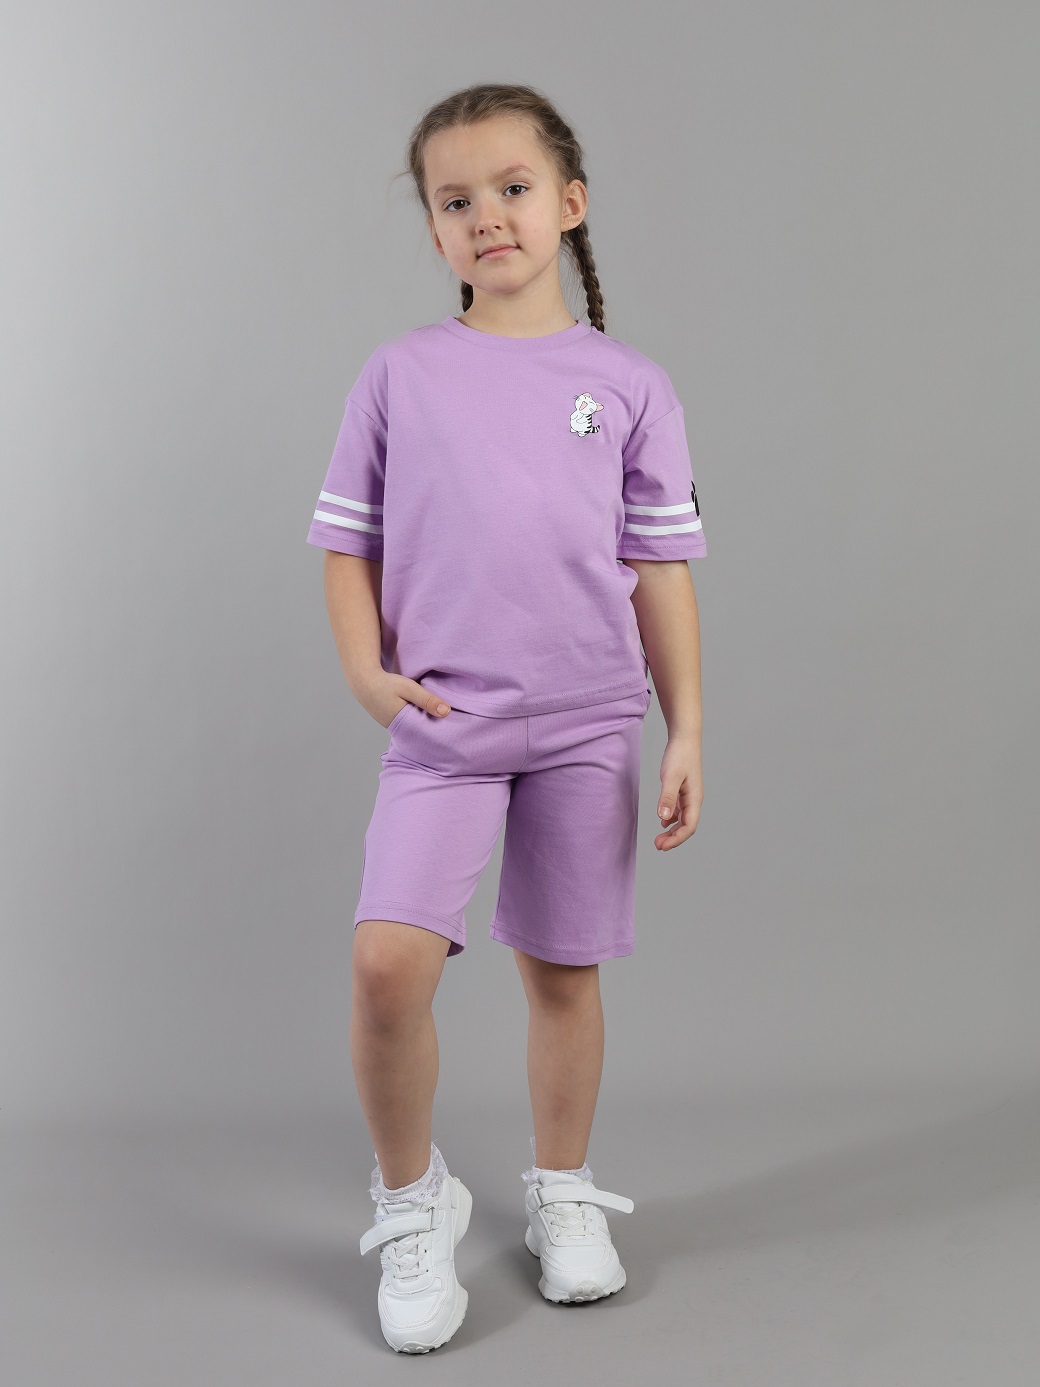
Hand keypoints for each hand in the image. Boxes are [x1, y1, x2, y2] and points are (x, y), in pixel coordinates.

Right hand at [361, 675, 451, 728]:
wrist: (364, 682)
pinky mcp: (394, 720)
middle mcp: (398, 729)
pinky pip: (410, 724)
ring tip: (445, 725)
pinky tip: (429, 717)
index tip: (455, 733)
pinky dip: (419, 720)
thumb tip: (447, 712)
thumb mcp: (409, 688)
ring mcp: (395, 726)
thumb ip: (427, 699)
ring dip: (427, 725)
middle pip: (422, 734)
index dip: (439, 734)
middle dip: (435, 732)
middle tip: (455, 731)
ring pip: (416, 728)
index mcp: (403, 725)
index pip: (426, 735)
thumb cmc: (387, 684)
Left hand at [654, 736, 702, 850]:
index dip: (677, 839)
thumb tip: (663, 819)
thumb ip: (667, 798)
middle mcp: (694, 800)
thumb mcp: (671, 777)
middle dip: (673, 839)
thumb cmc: (679, 755)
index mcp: (694, 799)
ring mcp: (689, 795)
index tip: (662, 846)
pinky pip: (679, 811)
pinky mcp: (683, 790)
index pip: (689, 827)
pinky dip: (671, 819)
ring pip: (683, 820)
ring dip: (672, 831)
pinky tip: (662, 822)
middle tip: (657, 845)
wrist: (684, 737)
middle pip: (687, 826)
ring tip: (658, 838)